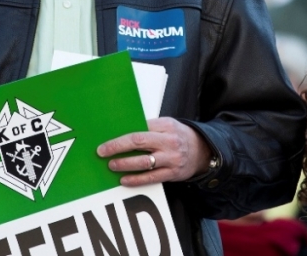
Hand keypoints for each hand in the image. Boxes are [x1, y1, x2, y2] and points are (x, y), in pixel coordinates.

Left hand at [96, 117, 212, 185]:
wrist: (204, 151)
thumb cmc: (180, 136)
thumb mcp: (168, 125)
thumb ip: (150, 128)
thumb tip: (122, 133)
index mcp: (166, 125)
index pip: (140, 128)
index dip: (121, 135)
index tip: (106, 140)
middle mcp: (169, 141)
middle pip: (139, 142)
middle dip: (117, 147)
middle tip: (103, 152)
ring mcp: (171, 158)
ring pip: (144, 162)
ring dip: (124, 164)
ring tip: (112, 165)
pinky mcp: (172, 173)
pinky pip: (151, 178)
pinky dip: (136, 180)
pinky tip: (124, 180)